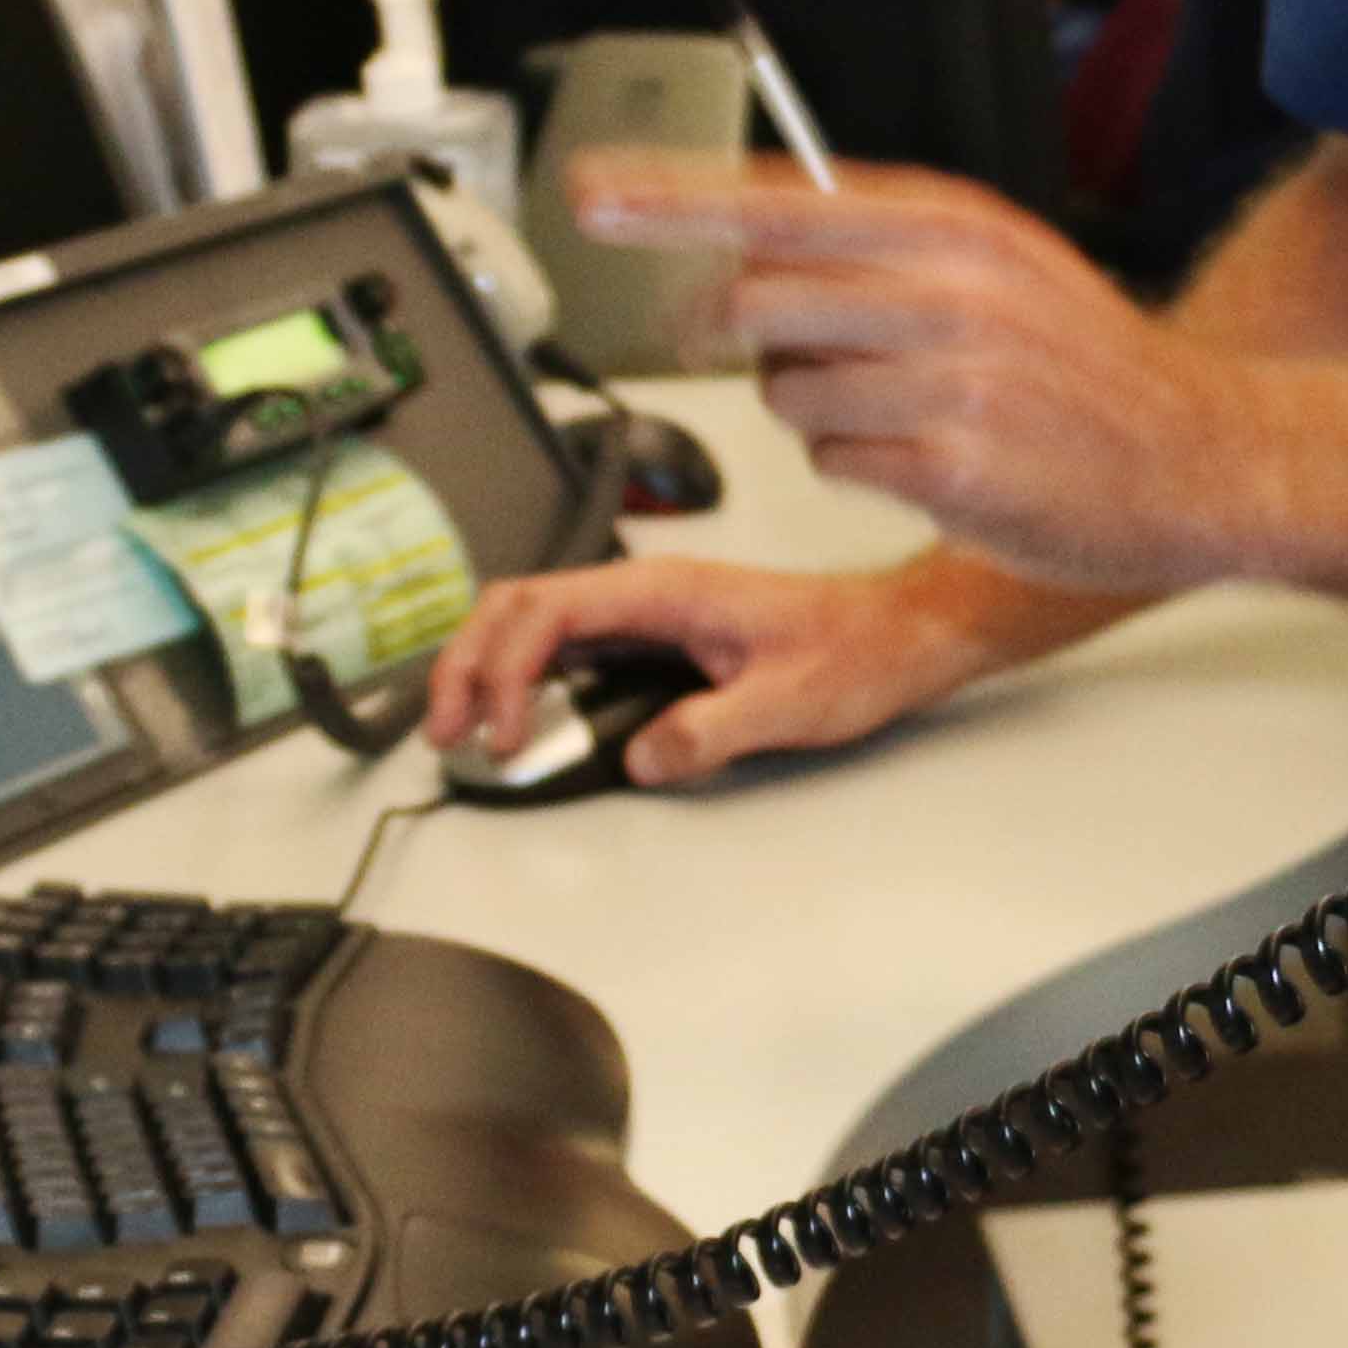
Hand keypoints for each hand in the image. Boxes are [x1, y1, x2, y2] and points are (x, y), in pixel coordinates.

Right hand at [420, 548, 1118, 789]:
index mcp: (669, 589)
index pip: (549, 609)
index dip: (507, 670)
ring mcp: (647, 610)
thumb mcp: (789, 702)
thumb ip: (712, 730)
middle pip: (519, 604)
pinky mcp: (655, 634)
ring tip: (466, 730)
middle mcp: (649, 590)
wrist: (899, 634)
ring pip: (534, 618)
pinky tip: (517, 714)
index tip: (505, 733)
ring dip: (487, 667)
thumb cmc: (855, 651)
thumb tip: (644, 758)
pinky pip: (566, 642)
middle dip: (468, 664)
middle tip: (449, 734)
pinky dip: (523, 674)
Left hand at [566, 152, 1314, 593]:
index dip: (671, 198)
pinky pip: (833, 464)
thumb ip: (881, 248)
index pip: (775, 201)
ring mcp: (951, 379)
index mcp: (952, 226)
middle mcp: (948, 289)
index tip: (596, 194)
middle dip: (732, 338)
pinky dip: (856, 470)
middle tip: (751, 353)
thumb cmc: (1087, 367)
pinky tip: (924, 463)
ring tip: (891, 416)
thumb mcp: (1000, 267)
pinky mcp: (950, 465)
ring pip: (787, 394)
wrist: (1197, 454)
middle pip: (758, 302)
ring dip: (812, 414)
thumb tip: (749, 244)